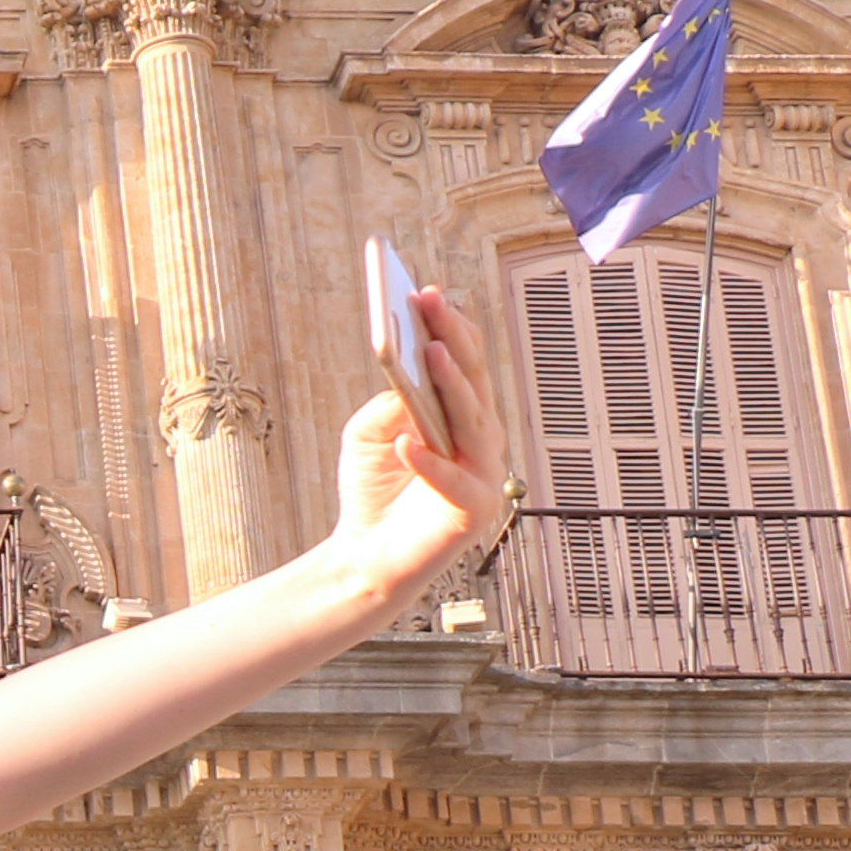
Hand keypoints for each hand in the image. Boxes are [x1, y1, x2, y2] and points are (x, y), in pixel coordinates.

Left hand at [334, 284, 516, 600]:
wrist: (367, 557)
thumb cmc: (373, 490)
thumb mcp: (368, 433)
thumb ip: (388, 404)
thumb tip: (404, 376)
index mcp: (461, 415)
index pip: (464, 362)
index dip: (449, 326)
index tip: (426, 293)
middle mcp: (480, 439)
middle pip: (472, 381)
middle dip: (453, 338)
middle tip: (431, 305)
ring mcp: (483, 474)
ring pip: (472, 421)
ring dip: (452, 385)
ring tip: (431, 353)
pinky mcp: (472, 511)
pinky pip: (452, 480)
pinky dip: (428, 461)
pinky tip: (404, 442)